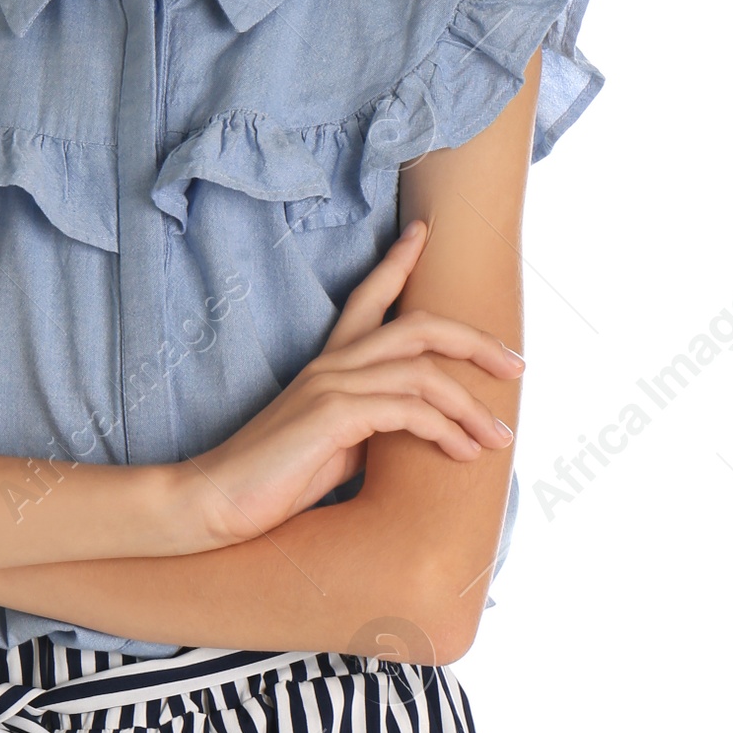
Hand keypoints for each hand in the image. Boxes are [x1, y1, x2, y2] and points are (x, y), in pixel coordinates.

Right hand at [182, 218, 523, 546]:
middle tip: (517, 365)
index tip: (424, 231)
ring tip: (499, 437)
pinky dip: (445, 430)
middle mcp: (332, 364)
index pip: (367, 297)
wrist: (215, 501)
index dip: (398, 261)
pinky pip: (407, 410)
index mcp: (329, 364)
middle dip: (477, 342)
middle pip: (420, 326)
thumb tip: (418, 433)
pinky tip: (462, 454)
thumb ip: (373, 427)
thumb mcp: (336, 446)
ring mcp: (331, 384)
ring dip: (472, 406)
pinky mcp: (332, 414)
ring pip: (425, 372)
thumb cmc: (273, 480)